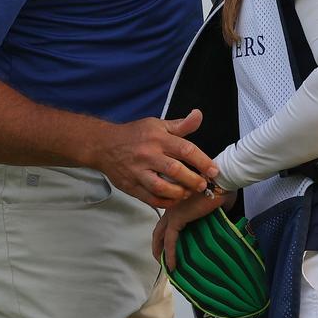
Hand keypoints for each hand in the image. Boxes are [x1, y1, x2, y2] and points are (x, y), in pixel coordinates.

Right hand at [91, 109, 218, 208]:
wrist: (103, 145)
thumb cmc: (134, 134)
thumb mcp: (157, 124)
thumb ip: (180, 125)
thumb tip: (199, 115)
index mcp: (158, 138)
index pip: (185, 149)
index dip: (202, 161)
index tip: (214, 170)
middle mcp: (148, 155)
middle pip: (175, 170)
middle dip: (193, 180)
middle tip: (204, 185)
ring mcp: (138, 172)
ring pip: (162, 187)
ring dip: (180, 193)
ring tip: (189, 193)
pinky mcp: (131, 186)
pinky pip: (150, 198)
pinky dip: (165, 202)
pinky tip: (174, 199)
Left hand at [152, 189, 235, 270]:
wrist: (221, 180)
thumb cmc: (221, 187)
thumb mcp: (214, 203)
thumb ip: (211, 212)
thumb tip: (217, 221)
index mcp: (179, 201)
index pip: (168, 220)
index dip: (167, 234)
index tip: (171, 247)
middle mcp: (172, 206)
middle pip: (159, 229)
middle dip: (158, 245)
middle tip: (162, 260)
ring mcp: (172, 211)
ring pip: (160, 236)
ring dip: (161, 252)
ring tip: (166, 267)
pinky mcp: (177, 218)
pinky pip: (170, 241)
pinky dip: (170, 254)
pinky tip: (173, 266)